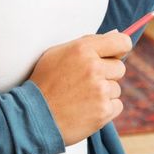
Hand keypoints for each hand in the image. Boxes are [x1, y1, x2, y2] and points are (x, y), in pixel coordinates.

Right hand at [29, 31, 131, 145]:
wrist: (31, 117)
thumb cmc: (44, 82)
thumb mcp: (58, 53)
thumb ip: (87, 43)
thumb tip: (115, 35)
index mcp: (84, 49)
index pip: (122, 42)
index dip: (121, 49)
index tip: (115, 55)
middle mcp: (94, 68)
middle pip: (120, 68)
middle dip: (107, 74)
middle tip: (87, 82)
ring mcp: (100, 91)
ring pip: (116, 88)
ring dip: (104, 93)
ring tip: (81, 98)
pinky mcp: (103, 112)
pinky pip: (117, 106)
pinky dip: (105, 109)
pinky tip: (86, 110)